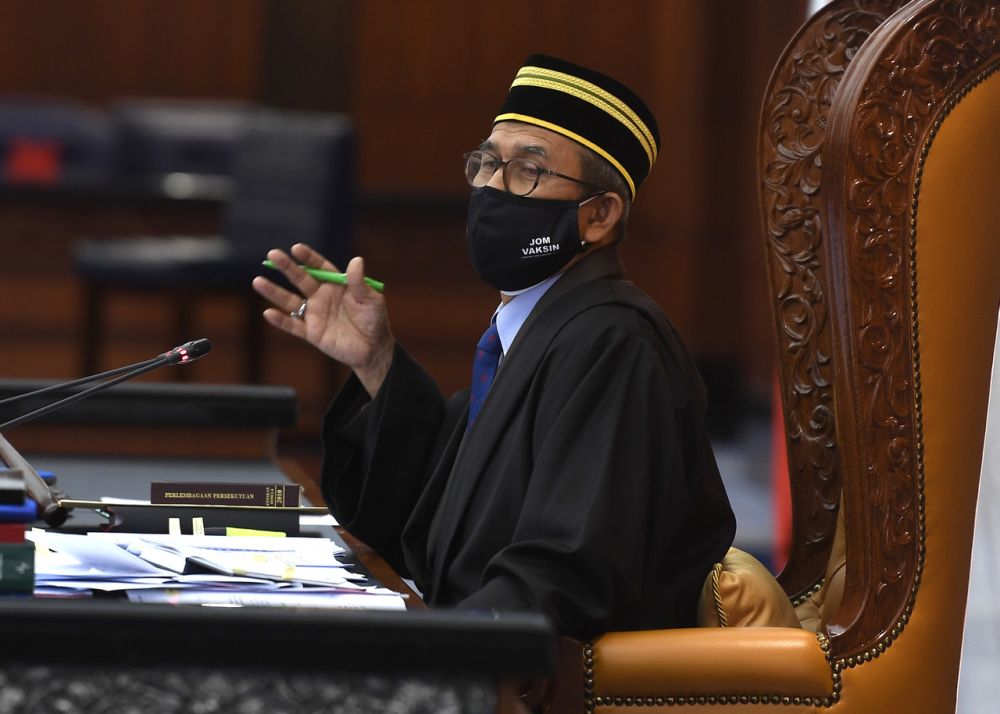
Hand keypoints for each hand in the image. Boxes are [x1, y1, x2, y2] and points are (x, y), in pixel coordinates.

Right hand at [252, 243, 394, 396]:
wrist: (373, 349)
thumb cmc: (374, 321)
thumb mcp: (371, 300)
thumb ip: (360, 282)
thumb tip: (356, 260)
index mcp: (336, 285)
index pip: (319, 268)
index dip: (308, 258)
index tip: (296, 248)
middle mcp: (322, 297)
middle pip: (301, 279)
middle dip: (287, 267)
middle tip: (272, 255)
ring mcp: (315, 314)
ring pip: (290, 301)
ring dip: (274, 292)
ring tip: (257, 281)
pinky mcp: (312, 333)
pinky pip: (293, 326)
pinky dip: (281, 321)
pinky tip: (268, 313)